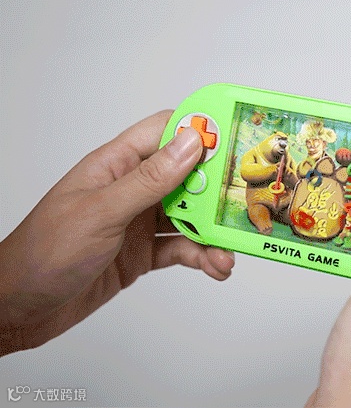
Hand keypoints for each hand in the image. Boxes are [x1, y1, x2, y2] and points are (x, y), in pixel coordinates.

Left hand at [0, 111, 234, 356]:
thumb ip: (149, 180)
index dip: (198, 130)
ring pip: (188, 217)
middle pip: (185, 177)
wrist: (19, 308)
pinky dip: (201, 256)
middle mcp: (130, 189)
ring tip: (227, 252)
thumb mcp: (102, 212)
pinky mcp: (142, 253)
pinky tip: (214, 266)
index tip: (234, 138)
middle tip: (240, 204)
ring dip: (211, 232)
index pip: (163, 132)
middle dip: (215, 191)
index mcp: (115, 165)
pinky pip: (181, 248)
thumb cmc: (45, 252)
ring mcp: (137, 222)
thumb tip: (191, 143)